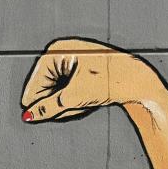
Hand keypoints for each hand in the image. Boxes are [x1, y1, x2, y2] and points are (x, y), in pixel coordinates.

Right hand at [20, 38, 158, 121]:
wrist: (138, 80)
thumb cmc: (111, 80)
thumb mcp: (74, 98)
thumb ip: (47, 107)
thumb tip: (29, 115)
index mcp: (57, 50)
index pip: (35, 82)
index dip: (37, 103)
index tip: (36, 117)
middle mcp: (62, 51)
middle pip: (44, 86)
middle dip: (55, 102)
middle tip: (70, 110)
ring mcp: (71, 58)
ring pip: (55, 89)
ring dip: (64, 102)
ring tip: (82, 104)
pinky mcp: (79, 67)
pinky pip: (65, 87)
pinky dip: (71, 98)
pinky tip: (84, 100)